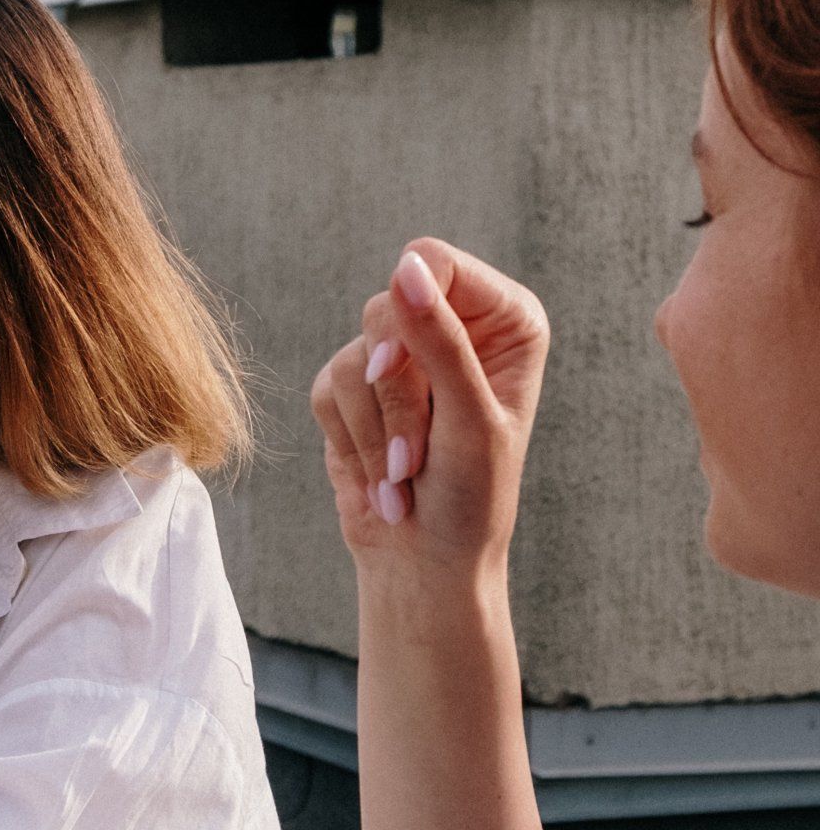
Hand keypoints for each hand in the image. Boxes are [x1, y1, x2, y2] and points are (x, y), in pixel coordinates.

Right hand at [310, 238, 549, 577]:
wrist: (426, 565)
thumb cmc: (471, 500)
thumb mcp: (468, 420)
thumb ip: (439, 341)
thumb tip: (405, 267)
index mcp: (504, 320)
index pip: (435, 264)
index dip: (407, 309)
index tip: (393, 367)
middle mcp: (454, 327)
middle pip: (384, 309)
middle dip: (392, 394)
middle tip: (413, 454)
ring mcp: (403, 358)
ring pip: (352, 358)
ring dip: (373, 432)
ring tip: (403, 479)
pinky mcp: (357, 389)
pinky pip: (326, 388)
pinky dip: (350, 441)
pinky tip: (381, 479)